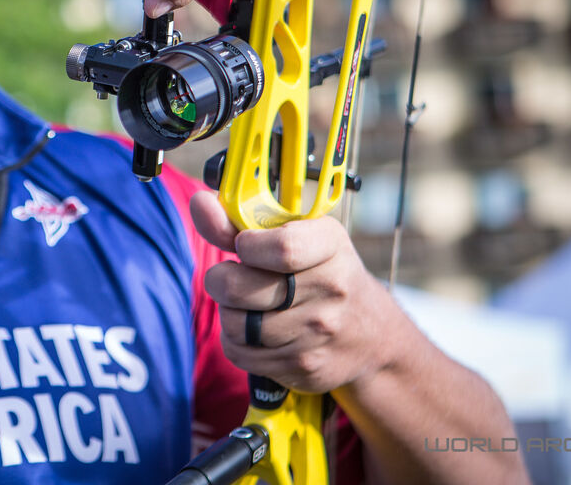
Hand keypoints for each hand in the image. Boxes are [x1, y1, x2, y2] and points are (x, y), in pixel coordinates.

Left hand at [190, 190, 412, 393]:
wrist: (371, 333)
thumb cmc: (321, 272)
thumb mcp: (297, 235)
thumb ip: (241, 221)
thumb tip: (199, 203)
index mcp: (330, 244)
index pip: (282, 248)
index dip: (247, 245)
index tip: (243, 244)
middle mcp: (330, 289)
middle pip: (239, 287)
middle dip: (220, 279)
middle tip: (229, 276)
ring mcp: (317, 331)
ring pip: (235, 324)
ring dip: (229, 312)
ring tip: (245, 304)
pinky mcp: (303, 366)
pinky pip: (240, 353)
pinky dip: (236, 341)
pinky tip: (255, 330)